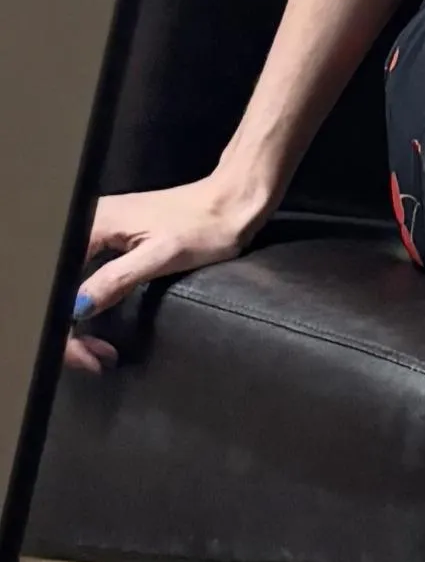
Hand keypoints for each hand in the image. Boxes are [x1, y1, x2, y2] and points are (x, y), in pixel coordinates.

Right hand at [65, 163, 268, 372]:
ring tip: (100, 350)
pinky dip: (89, 306)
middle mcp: (86, 225)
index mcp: (91, 223)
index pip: (55, 283)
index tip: (86, 353)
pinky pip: (84, 279)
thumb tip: (77, 309)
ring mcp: (97, 233)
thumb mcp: (161, 255)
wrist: (231, 203)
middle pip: (57, 288)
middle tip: (97, 358)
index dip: (63, 325)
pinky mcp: (110, 242)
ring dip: (78, 323)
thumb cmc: (204, 224)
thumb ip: (116, 279)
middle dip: (69, 331)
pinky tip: (100, 325)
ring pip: (67, 286)